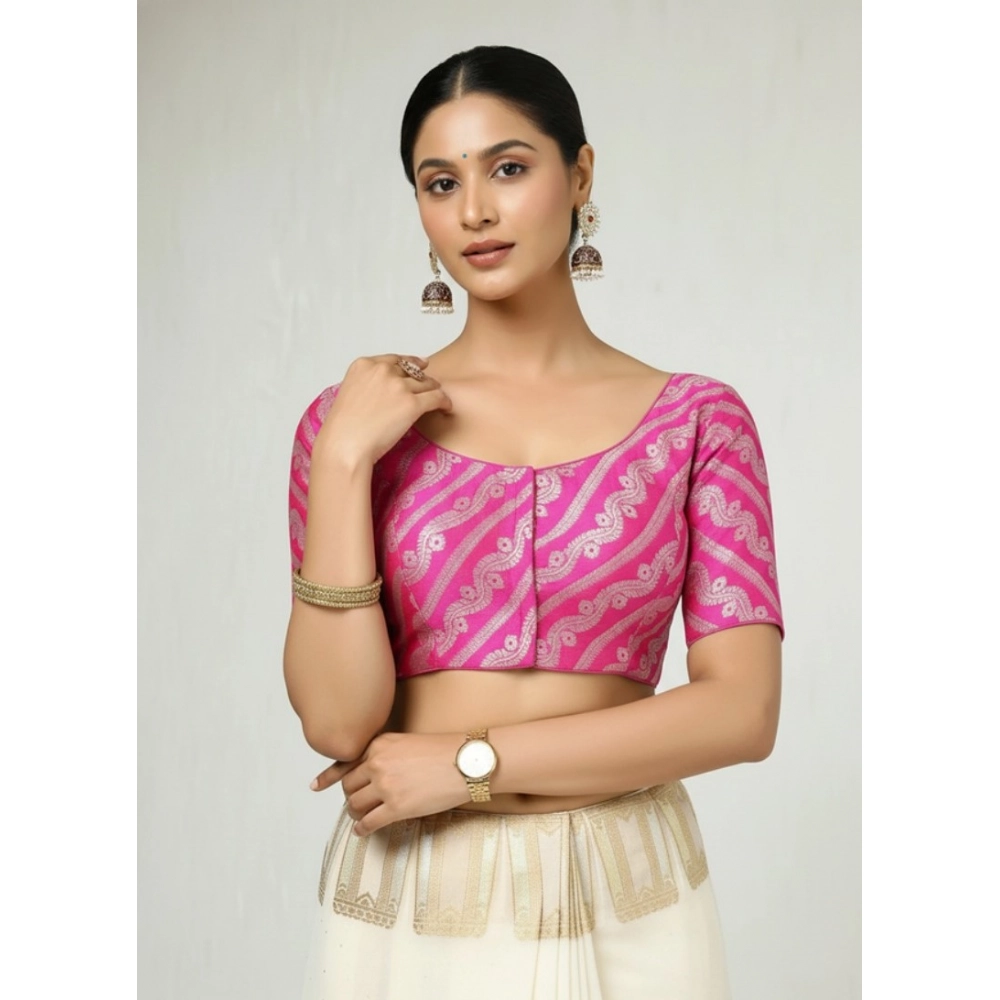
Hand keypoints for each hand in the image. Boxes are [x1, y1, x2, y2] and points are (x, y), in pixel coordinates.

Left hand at [309, 731, 470, 835]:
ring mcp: (385, 786)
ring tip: (362, 817)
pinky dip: (363, 829)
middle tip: (357, 803)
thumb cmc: (444, 751)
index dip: (328, 777)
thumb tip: (371, 775)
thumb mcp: (407, 742)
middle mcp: (377, 763)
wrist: (466, 761)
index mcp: (379, 745)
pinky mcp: (396, 807)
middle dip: (351, 796)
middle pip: (349, 786)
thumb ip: (385, 754)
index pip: (345, 762)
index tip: (316, 786)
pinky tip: (363, 831)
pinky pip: (369, 822)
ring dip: (356, 813)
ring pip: (355, 805)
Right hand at [314, 354, 452, 466]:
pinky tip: (446, 407)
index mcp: (365, 365)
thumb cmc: (344, 428)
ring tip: (439, 399)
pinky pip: (437, 397)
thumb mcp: (350, 392)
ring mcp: (398, 386)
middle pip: (413, 370)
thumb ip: (368, 383)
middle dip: (422, 379)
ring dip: (434, 390)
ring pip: (428, 383)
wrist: (345, 445)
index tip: (421, 366)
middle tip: (430, 387)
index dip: (411, 363)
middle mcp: (382, 370)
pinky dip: (444, 402)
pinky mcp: (412, 403)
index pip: (395, 359)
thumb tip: (386, 387)